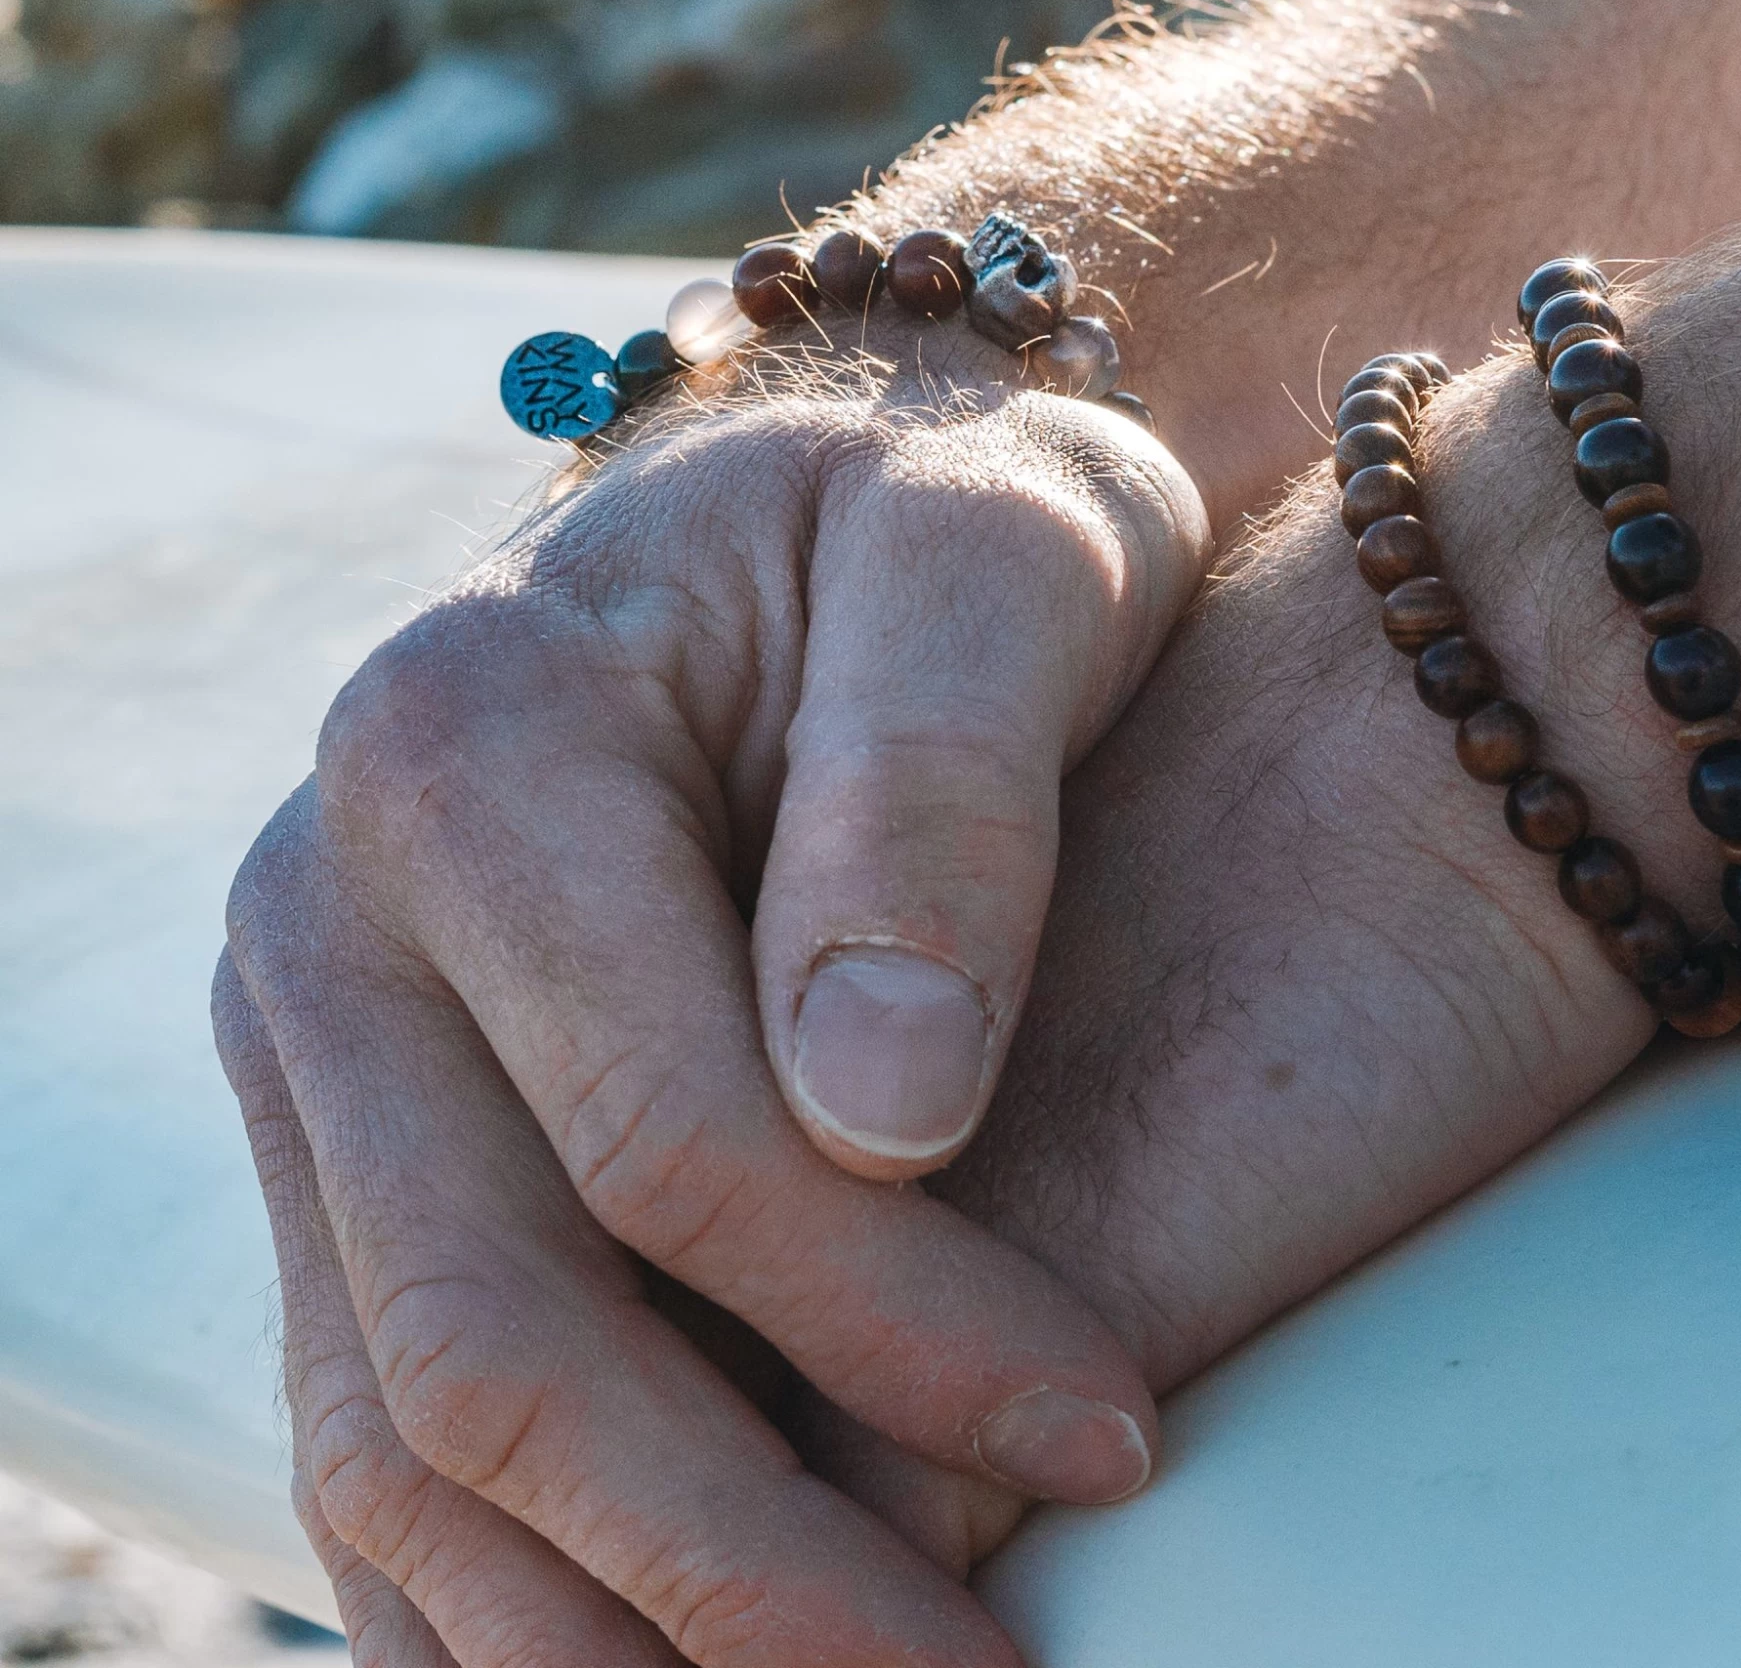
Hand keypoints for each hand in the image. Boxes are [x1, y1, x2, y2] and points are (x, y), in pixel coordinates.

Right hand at [216, 372, 1208, 1666]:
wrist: (819, 504)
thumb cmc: (951, 522)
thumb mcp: (1002, 557)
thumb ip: (938, 793)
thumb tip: (882, 1114)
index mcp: (468, 738)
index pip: (663, 1134)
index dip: (892, 1321)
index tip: (1113, 1428)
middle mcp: (328, 908)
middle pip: (496, 1333)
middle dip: (746, 1565)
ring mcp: (310, 1045)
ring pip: (403, 1435)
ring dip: (622, 1639)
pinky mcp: (345, 1145)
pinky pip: (381, 1422)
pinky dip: (520, 1592)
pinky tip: (692, 1663)